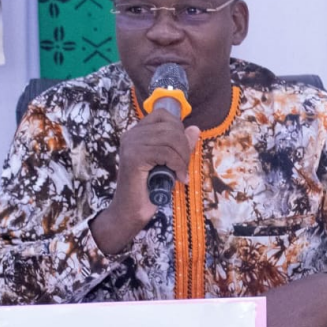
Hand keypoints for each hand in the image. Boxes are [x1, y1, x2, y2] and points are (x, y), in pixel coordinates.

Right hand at [90, 108, 200, 254]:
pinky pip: (166, 153)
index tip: (182, 149)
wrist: (131, 211)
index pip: (162, 115)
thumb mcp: (168, 162)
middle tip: (185, 166)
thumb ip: (180, 145)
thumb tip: (195, 129)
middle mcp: (131, 135)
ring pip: (170, 139)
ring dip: (182, 157)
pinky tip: (179, 177)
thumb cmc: (149, 189)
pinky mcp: (134, 157)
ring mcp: (131, 144)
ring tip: (182, 173)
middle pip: (169, 127)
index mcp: (136, 133)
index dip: (178, 128)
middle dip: (184, 146)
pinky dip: (178, 165)